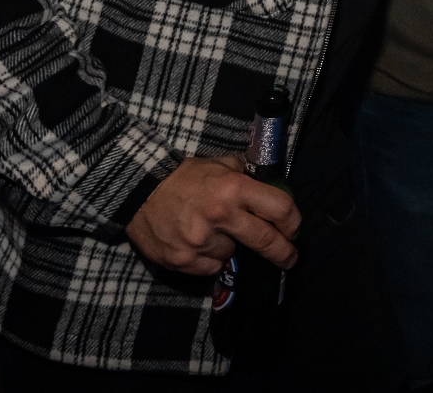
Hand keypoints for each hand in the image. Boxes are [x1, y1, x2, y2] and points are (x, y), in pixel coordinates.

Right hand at [125, 156, 299, 275]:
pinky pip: (210, 267)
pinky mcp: (183, 261)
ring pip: (232, 254)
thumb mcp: (221, 164)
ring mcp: (201, 242)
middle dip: (283, 253)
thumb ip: (246, 178)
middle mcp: (221, 217)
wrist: (138, 190)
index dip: (293, 223)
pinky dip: (208, 259)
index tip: (294, 231)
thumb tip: (270, 192)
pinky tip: (197, 243)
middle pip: (266, 241)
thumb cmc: (185, 176)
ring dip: (229, 246)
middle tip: (289, 259)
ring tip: (211, 231)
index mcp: (234, 189)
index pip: (280, 209)